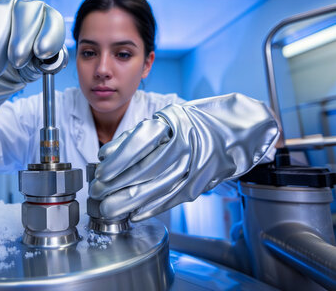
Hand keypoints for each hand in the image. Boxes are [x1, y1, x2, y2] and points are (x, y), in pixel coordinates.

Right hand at [0, 0, 67, 107]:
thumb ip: (43, 64)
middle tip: (17, 62)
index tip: (42, 53)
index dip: (50, 34)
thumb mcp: (31, 70)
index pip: (52, 19)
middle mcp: (21, 5)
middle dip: (22, 38)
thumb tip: (53, 60)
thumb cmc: (13, 68)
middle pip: (26, 10)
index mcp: (42, 19)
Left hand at [89, 93, 278, 221]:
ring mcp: (195, 165)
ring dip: (129, 201)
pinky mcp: (201, 183)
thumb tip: (106, 155)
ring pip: (157, 188)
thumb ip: (136, 136)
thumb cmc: (192, 123)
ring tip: (109, 208)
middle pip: (145, 169)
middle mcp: (186, 144)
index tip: (100, 171)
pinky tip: (134, 214)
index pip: (140, 142)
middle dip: (117, 184)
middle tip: (98, 193)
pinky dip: (151, 208)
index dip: (118, 159)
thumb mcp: (165, 120)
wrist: (236, 130)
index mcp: (173, 123)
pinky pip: (173, 198)